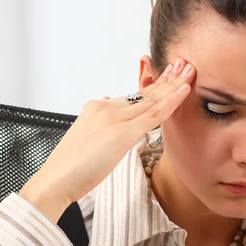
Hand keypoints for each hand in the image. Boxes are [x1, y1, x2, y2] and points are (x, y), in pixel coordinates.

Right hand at [19, 57, 195, 222]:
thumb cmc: (69, 167)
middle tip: (185, 64)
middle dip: (167, 78)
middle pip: (143, 92)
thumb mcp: (84, 136)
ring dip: (174, 84)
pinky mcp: (122, 133)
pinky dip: (171, 101)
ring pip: (151, 99)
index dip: (154, 84)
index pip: (132, 94)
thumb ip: (97, 119)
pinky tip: (184, 90)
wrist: (55, 181)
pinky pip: (153, 115)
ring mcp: (113, 118)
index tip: (169, 74)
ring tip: (190, 71)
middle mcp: (105, 107)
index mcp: (96, 107)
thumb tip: (104, 101)